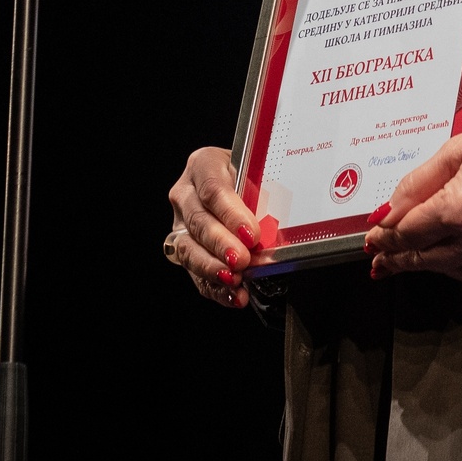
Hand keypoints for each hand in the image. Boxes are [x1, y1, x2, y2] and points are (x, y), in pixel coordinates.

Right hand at [166, 145, 262, 308]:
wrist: (241, 181)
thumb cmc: (252, 174)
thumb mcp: (258, 172)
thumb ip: (264, 193)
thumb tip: (280, 224)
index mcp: (203, 165)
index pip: (213, 188)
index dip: (231, 213)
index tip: (251, 233)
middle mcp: (186, 194)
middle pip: (199, 221)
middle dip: (221, 244)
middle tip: (242, 259)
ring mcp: (181, 224)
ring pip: (189, 249)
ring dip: (213, 268)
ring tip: (235, 280)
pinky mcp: (185, 250)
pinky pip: (195, 273)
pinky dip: (216, 288)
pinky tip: (235, 295)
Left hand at [362, 119, 461, 283]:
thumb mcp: (461, 149)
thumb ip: (418, 182)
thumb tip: (387, 209)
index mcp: (457, 209)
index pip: (404, 234)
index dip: (383, 236)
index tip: (374, 236)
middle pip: (419, 259)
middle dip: (395, 257)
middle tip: (379, 256)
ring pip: (444, 270)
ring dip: (424, 263)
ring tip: (407, 257)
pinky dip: (457, 265)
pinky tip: (449, 253)